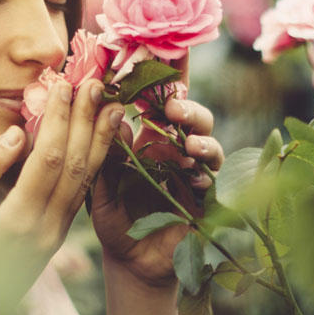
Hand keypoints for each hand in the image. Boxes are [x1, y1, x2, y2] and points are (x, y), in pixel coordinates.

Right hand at [0, 78, 124, 314]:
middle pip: (74, 165)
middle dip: (86, 121)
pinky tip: (104, 139)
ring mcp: (59, 233)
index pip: (46, 159)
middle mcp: (46, 227)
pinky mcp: (62, 233)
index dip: (58, 121)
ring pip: (87, 180)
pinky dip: (97, 162)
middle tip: (96, 84)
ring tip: (113, 106)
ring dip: (101, 140)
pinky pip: (84, 192)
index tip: (63, 86)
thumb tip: (15, 133)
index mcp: (15, 220)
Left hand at [90, 56, 223, 287]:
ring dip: (200, 136)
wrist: (131, 262)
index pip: (157, 99)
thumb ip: (104, 152)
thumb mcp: (100, 185)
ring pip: (208, 140)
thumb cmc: (114, 218)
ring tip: (188, 144)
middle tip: (172, 107)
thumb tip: (112, 114)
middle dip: (186, 105)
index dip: (163, 75)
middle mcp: (173, 147)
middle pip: (189, 113)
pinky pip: (213, 178)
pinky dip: (207, 173)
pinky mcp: (205, 197)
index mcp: (146, 137)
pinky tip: (196, 177)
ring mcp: (192, 170)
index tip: (163, 53)